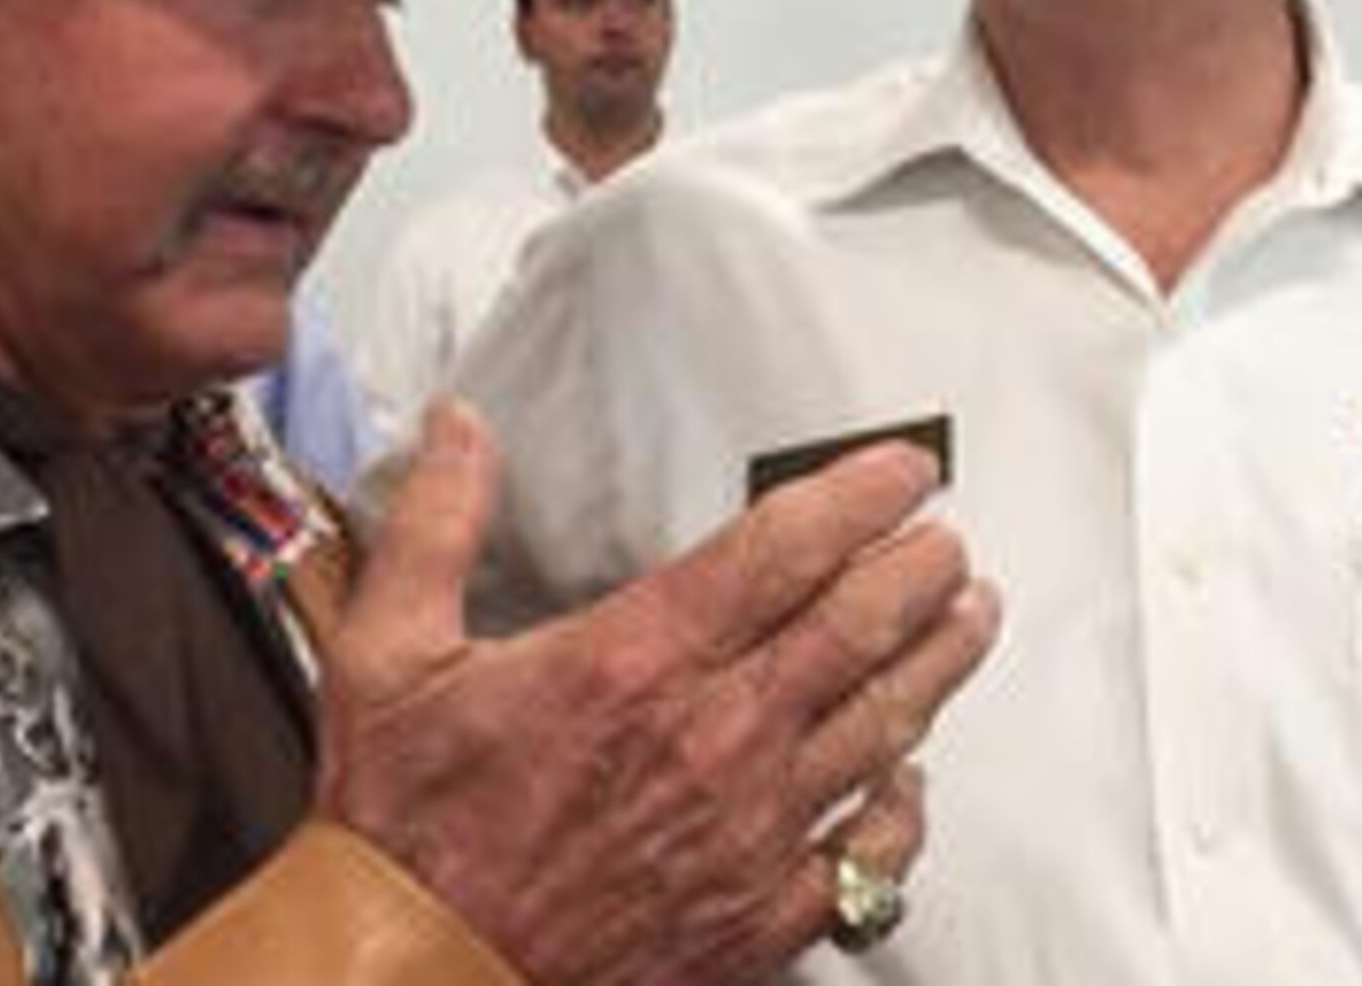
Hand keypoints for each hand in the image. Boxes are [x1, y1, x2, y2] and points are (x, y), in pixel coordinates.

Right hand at [315, 401, 999, 984]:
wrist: (417, 975)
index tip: (902, 470)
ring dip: (939, 663)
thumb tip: (460, 429)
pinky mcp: (758, 913)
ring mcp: (749, 829)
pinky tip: (913, 781)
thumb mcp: (390, 654)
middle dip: (920, 569)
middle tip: (948, 539)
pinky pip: (867, 858)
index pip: (784, 549)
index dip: (860, 496)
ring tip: (971, 618)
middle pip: (859, 626)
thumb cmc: (406, 830)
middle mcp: (714, 737)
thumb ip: (435, 524)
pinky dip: (903, 812)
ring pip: (882, 726)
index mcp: (636, 660)